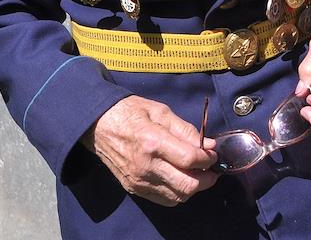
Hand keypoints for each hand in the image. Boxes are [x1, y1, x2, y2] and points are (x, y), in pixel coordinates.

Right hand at [80, 95, 217, 205]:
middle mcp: (146, 166)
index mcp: (153, 142)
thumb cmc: (131, 112)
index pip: (190, 159)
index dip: (208, 158)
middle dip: (207, 179)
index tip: (213, 153)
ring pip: (178, 196)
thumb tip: (209, 146)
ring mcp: (139, 181)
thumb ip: (186, 130)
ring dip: (194, 187)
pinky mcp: (134, 189)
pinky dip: (178, 192)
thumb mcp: (161, 111)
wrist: (98, 125)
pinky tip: (181, 178)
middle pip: (187, 185)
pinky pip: (164, 199)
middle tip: (211, 168)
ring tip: (197, 173)